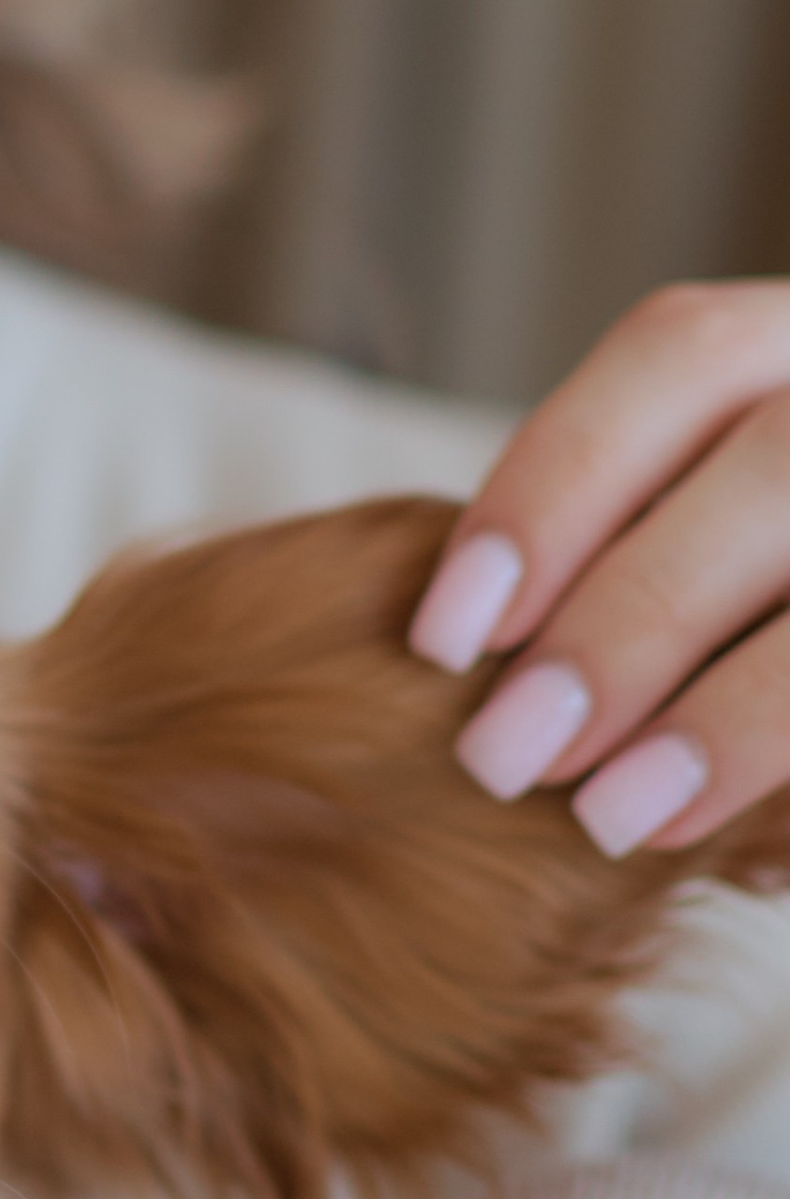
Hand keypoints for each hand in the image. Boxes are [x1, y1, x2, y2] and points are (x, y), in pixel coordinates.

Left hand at [409, 284, 789, 856]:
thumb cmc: (758, 572)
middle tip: (503, 755)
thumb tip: (466, 649)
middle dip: (625, 618)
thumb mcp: (705, 524)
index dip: (549, 487)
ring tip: (613, 816)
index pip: (677, 353)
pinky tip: (745, 845)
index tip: (443, 633)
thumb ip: (628, 544)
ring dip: (732, 711)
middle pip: (774, 468)